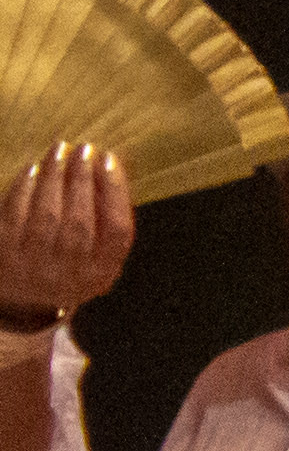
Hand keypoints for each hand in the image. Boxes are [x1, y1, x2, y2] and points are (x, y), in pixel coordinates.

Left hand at [1, 142, 133, 318]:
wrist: (21, 301)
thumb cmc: (66, 265)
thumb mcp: (96, 256)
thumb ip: (105, 221)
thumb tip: (106, 167)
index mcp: (100, 275)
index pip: (116, 231)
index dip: (115, 192)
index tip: (110, 160)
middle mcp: (69, 276)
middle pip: (80, 222)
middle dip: (82, 179)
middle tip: (84, 149)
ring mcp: (34, 268)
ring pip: (47, 216)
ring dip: (54, 178)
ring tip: (60, 150)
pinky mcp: (4, 255)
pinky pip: (16, 215)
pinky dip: (26, 188)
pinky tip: (35, 169)